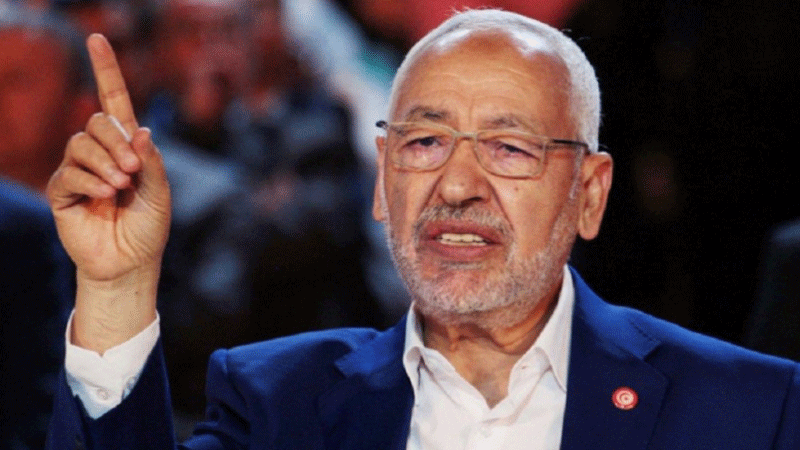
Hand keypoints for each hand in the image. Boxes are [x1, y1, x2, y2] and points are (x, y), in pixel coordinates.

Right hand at [46, 34, 170, 351]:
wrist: (132, 262)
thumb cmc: (149, 227)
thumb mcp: (160, 193)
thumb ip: (152, 162)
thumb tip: (141, 129)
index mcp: (127, 147)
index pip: (113, 102)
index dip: (105, 71)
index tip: (96, 39)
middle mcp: (101, 153)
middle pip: (97, 122)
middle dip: (117, 141)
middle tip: (133, 170)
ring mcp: (79, 170)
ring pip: (80, 143)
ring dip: (104, 161)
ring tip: (121, 185)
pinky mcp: (62, 192)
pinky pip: (68, 172)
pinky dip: (89, 180)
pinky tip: (105, 195)